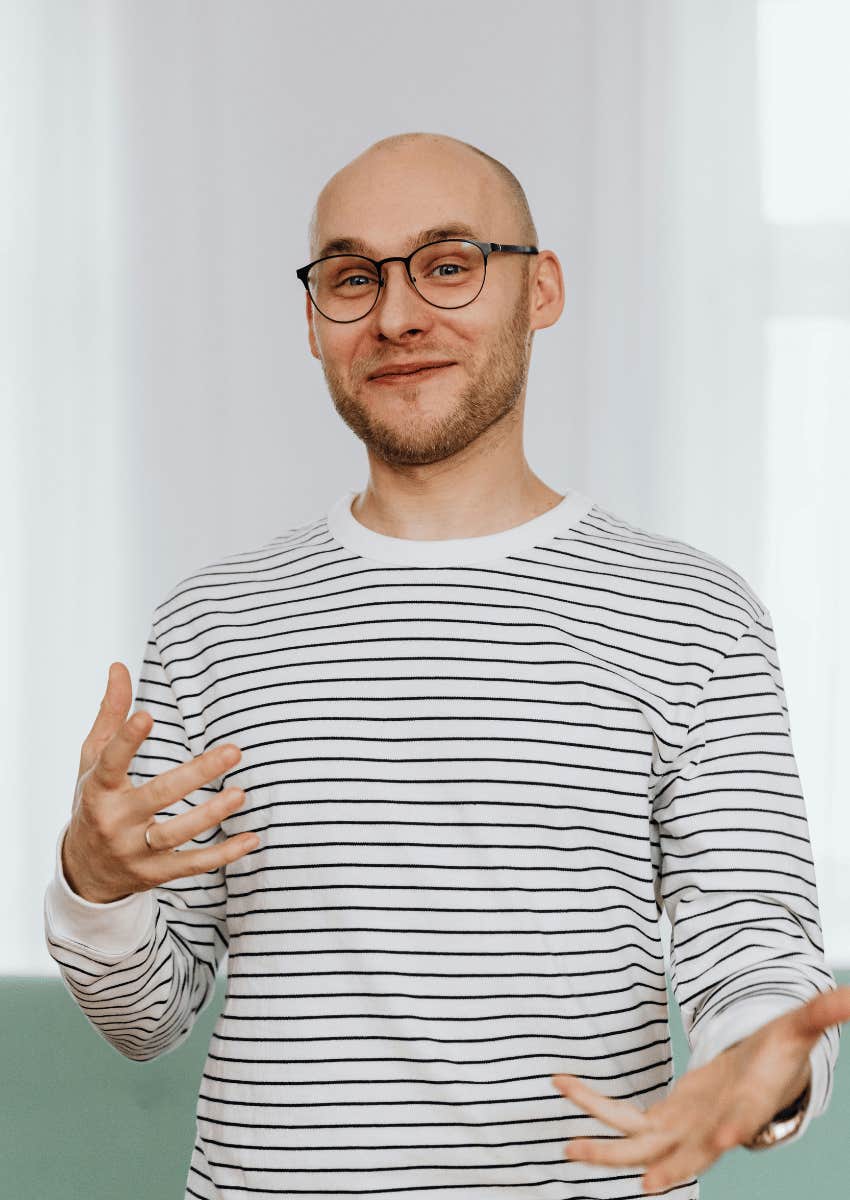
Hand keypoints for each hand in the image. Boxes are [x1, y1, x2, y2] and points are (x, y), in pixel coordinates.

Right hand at [62, 661, 257, 902]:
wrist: (83, 871)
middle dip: (196, 774)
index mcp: (98, 790)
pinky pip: (193, 866)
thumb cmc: (93, 802)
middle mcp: (116, 822)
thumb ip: (110, 715)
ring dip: (212, 815)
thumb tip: (119, 666)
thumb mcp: (92, 760)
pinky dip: (224, 855)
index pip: (111, 762)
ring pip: (177, 834)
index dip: (127, 740)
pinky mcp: (155, 874)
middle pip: (157, 797)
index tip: (148, 715)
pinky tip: (252, 840)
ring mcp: (136, 851)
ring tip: (241, 793)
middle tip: (233, 751)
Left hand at [551, 984, 849, 1193]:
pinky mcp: (660, 1120)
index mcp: (743, 1108)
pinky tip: (561, 1083)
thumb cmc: (774, 1056)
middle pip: (683, 1155)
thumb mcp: (795, 1029)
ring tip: (566, 1146)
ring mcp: (680, 1129)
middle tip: (641, 1188)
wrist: (752, 1083)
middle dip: (660, 1169)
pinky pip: (619, 1117)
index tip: (724, 1142)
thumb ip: (819, 1014)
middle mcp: (708, 1130)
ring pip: (638, 1145)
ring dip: (604, 1147)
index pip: (740, 1123)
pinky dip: (591, 1102)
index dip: (732, 1132)